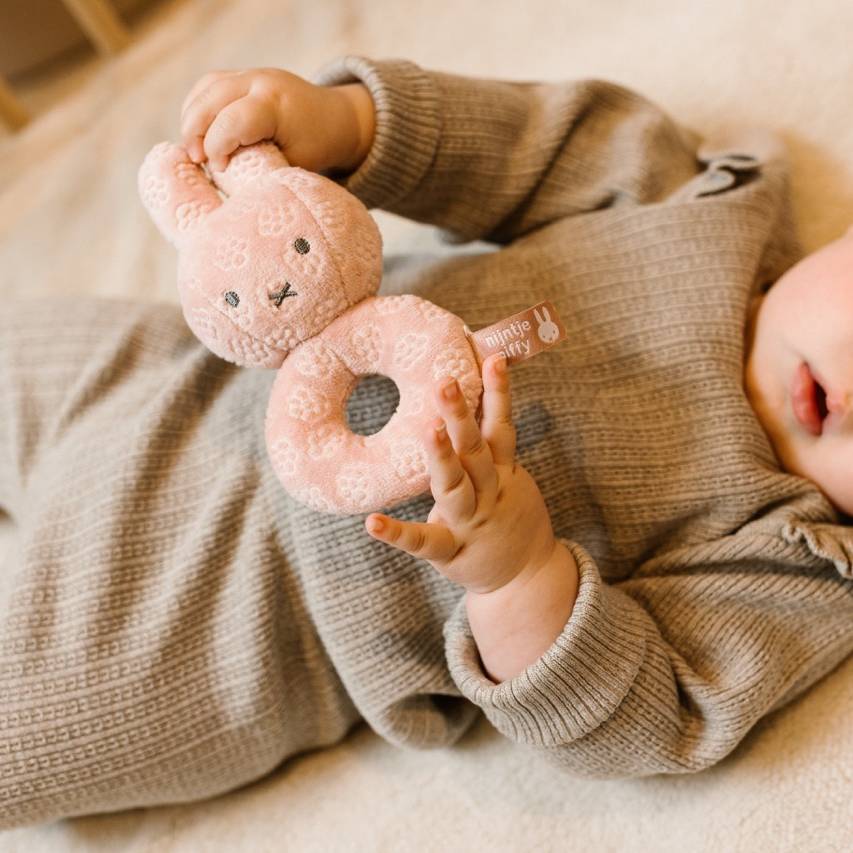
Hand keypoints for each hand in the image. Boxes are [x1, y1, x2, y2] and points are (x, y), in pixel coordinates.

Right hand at [179, 67, 374, 173]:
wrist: (336, 118)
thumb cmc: (317, 148)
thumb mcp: (294, 164)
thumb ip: (261, 170)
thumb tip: (225, 185)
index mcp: (275, 104)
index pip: (231, 121)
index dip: (217, 148)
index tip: (219, 172)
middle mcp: (259, 81)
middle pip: (209, 100)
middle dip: (195, 133)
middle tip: (196, 163)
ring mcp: (250, 74)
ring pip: (203, 90)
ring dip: (192, 121)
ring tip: (195, 151)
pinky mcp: (242, 75)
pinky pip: (207, 87)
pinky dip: (197, 110)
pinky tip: (199, 135)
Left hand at [365, 353, 558, 594]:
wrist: (525, 578)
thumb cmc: (506, 517)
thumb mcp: (510, 479)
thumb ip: (492, 445)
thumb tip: (475, 394)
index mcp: (502, 472)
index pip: (501, 427)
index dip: (498, 394)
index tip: (491, 359)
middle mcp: (488, 493)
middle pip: (477, 450)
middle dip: (462, 416)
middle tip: (445, 381)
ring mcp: (470, 523)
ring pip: (456, 487)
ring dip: (442, 458)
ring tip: (427, 428)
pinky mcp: (450, 552)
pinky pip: (423, 541)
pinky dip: (398, 533)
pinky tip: (372, 523)